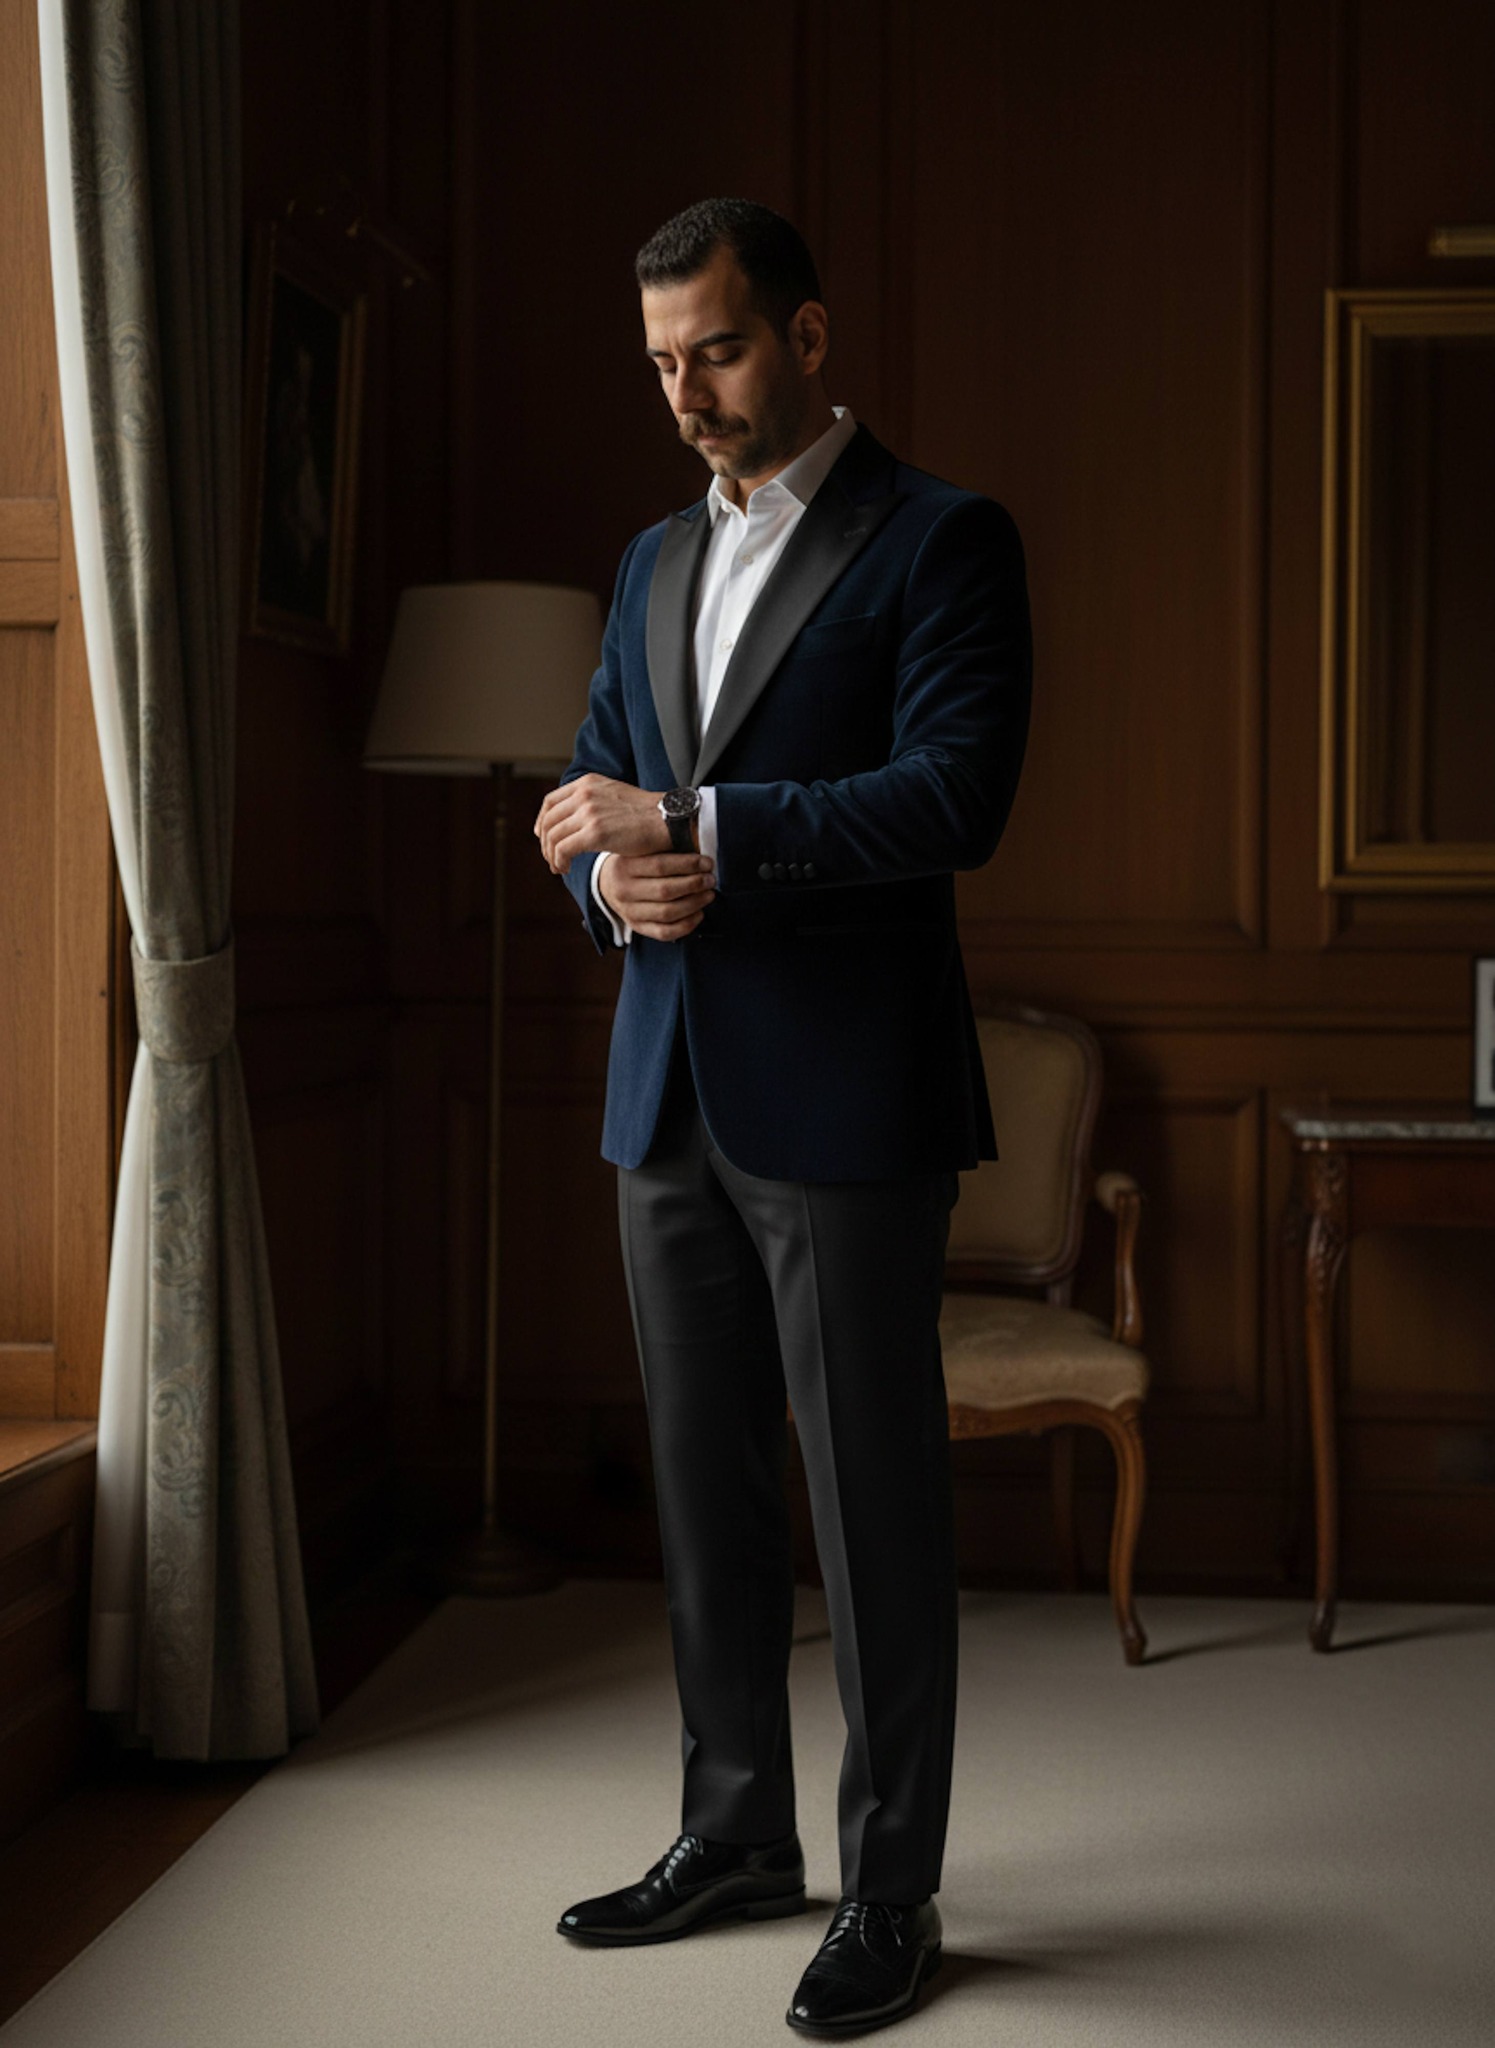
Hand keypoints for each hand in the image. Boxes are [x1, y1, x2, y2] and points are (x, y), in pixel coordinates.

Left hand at [535, 774, 670, 873]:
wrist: (668, 820)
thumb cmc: (646, 814)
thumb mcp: (614, 795)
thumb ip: (593, 801)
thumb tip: (576, 819)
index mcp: (587, 783)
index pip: (550, 802)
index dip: (542, 822)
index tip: (544, 837)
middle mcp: (584, 794)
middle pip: (549, 821)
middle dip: (545, 843)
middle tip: (552, 859)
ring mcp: (589, 812)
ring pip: (553, 837)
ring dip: (551, 856)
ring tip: (559, 868)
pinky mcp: (594, 833)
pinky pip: (563, 850)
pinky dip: (559, 862)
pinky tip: (566, 869)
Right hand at [598, 852, 715, 940]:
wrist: (607, 884)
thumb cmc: (633, 862)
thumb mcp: (639, 850)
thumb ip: (663, 848)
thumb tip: (698, 847)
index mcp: (625, 866)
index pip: (660, 865)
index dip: (689, 864)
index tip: (707, 863)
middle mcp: (624, 891)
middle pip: (665, 890)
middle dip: (694, 884)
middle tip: (710, 879)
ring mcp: (629, 912)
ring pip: (667, 913)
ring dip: (694, 904)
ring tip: (708, 894)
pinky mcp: (637, 927)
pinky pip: (665, 933)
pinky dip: (687, 925)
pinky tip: (699, 913)